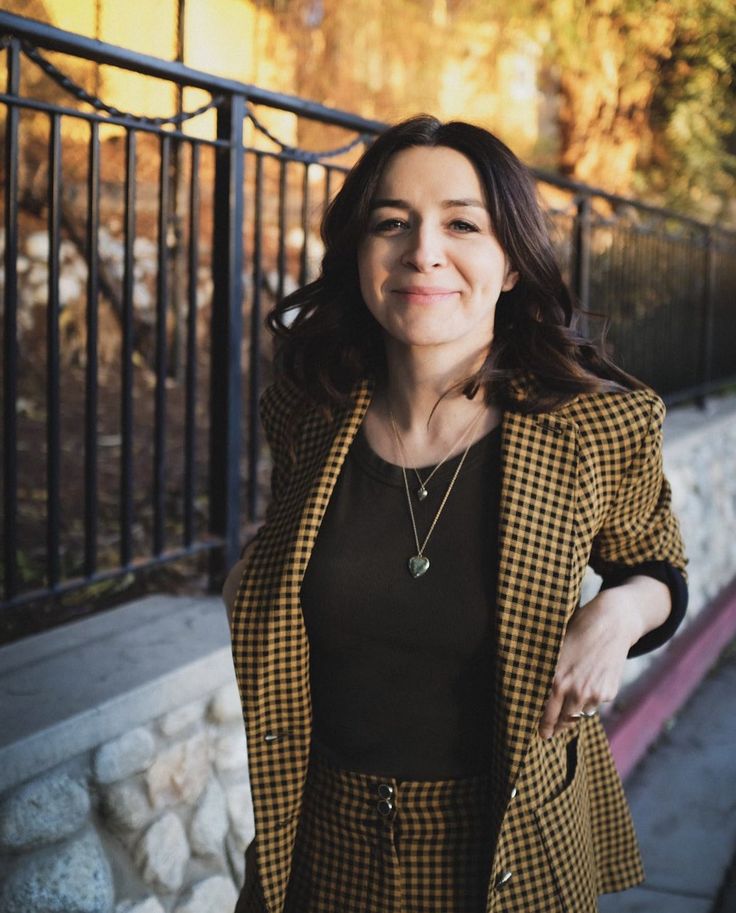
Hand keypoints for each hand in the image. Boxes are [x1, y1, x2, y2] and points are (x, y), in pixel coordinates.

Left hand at [538, 588, 641, 739]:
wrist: (611, 623)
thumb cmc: (578, 631)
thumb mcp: (556, 650)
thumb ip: (548, 673)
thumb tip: (535, 689)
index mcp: (557, 681)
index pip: (546, 712)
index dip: (543, 725)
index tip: (540, 733)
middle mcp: (575, 691)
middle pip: (564, 720)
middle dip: (557, 727)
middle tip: (550, 732)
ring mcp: (594, 694)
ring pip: (581, 714)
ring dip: (574, 714)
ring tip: (567, 712)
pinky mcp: (609, 692)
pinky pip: (596, 703)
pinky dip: (591, 700)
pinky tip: (589, 685)